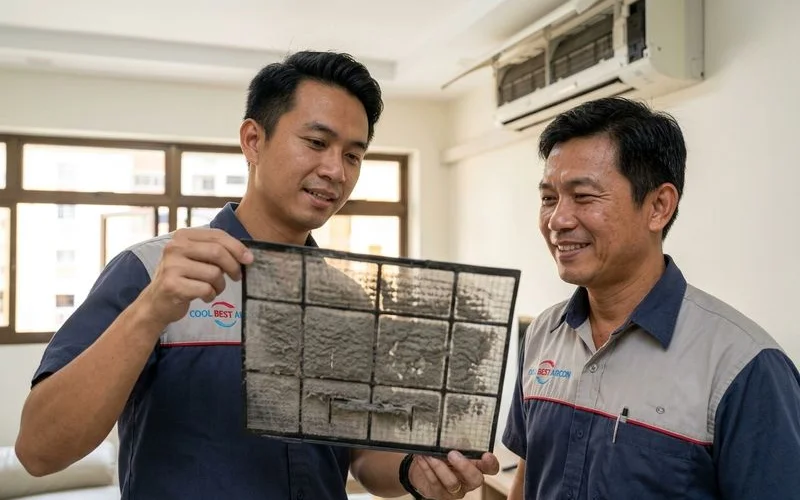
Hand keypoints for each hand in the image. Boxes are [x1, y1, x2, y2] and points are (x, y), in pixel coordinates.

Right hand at [138, 228, 252, 327]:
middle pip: (218, 252)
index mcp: (182, 236)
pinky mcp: (172, 285)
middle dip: (233, 266)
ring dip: (220, 285)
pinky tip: (204, 296)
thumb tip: (245, 255)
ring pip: (214, 273)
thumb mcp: (195, 258)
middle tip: (236, 277)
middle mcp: (174, 247)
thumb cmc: (181, 278)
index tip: (249, 259)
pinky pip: (206, 289)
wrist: (155, 303)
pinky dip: (211, 295)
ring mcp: (171, 266)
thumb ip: (214, 251)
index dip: (237, 247)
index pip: (217, 235)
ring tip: (213, 289)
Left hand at [409, 451, 499, 498]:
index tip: (486, 455)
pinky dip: (427, 469)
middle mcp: (468, 481)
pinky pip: (435, 483)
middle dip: (465, 467)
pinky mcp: (439, 494)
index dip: (491, 464)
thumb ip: (457, 443)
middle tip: (452, 454)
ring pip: (452, 483)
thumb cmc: (441, 455)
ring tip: (431, 456)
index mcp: (476, 467)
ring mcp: (455, 490)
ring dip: (440, 467)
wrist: (420, 466)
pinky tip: (422, 459)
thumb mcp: (450, 445)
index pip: (490, 468)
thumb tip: (456, 438)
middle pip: (475, 479)